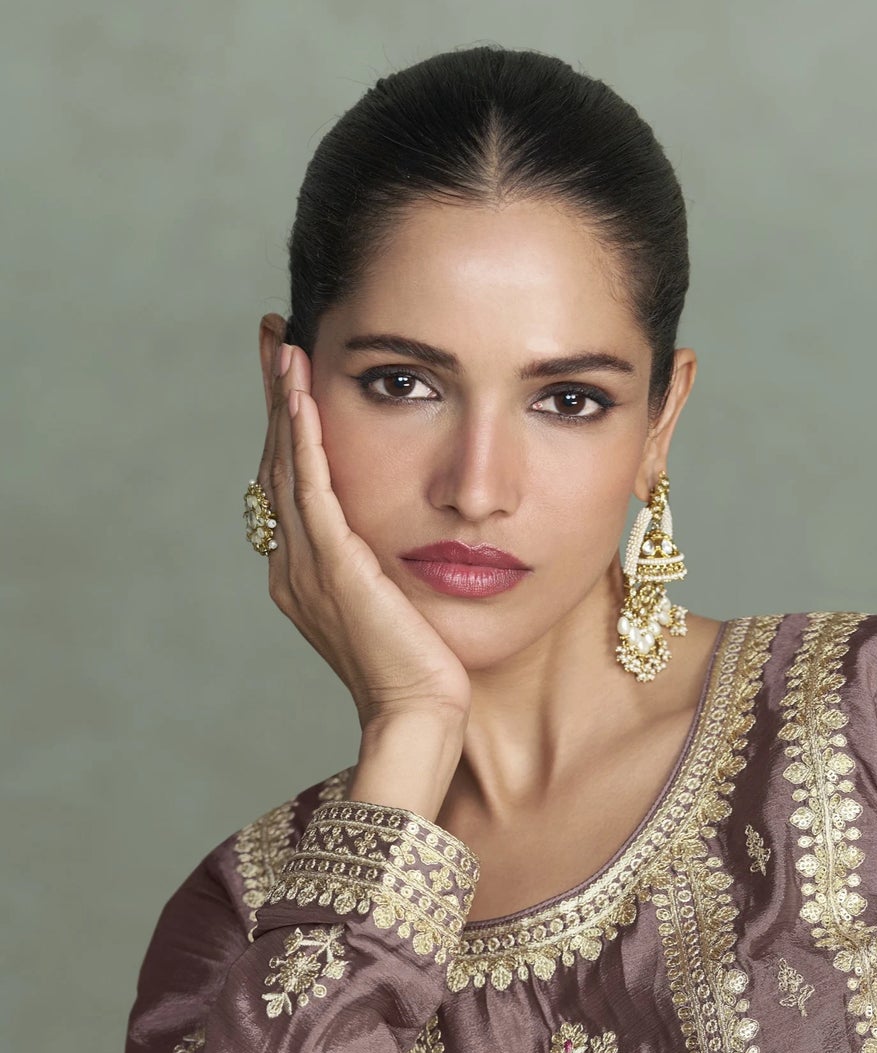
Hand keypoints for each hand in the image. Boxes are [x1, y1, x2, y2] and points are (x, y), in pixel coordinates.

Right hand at [257, 337, 472, 731]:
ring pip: (286, 466)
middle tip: (275, 334)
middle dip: (276, 395)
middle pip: (277, 462)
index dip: (288, 424)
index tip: (291, 371)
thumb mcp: (402, 606)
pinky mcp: (335, 569)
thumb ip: (388, 567)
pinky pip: (312, 491)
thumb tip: (415, 532)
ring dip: (284, 401)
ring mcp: (307, 568)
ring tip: (283, 344)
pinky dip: (305, 441)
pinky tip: (303, 396)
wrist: (419, 718)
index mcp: (305, 575)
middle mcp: (293, 567)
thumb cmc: (425, 674)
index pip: (290, 482)